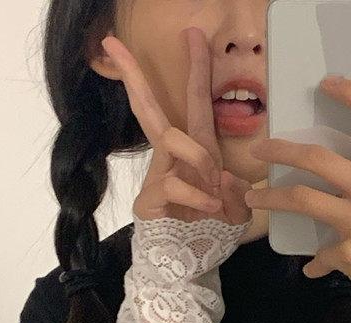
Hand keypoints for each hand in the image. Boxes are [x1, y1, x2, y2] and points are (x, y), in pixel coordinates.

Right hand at [100, 27, 251, 225]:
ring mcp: (158, 174)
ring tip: (215, 190)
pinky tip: (209, 208)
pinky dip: (198, 196)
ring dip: (201, 160)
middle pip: (149, 108)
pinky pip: (174, 183)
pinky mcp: (148, 198)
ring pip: (172, 137)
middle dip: (134, 75)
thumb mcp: (237, 205)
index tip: (193, 35)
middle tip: (113, 43)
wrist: (188, 258)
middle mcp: (173, 155)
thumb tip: (221, 177)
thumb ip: (237, 191)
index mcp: (197, 147)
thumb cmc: (212, 224)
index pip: (195, 101)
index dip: (196, 68)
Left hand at [243, 76, 350, 292]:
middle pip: (319, 160)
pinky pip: (322, 254)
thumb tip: (337, 174)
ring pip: (304, 200)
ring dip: (273, 199)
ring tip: (254, 199)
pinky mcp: (349, 252)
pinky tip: (313, 267)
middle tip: (260, 152)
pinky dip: (315, 262)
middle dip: (282, 151)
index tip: (328, 84)